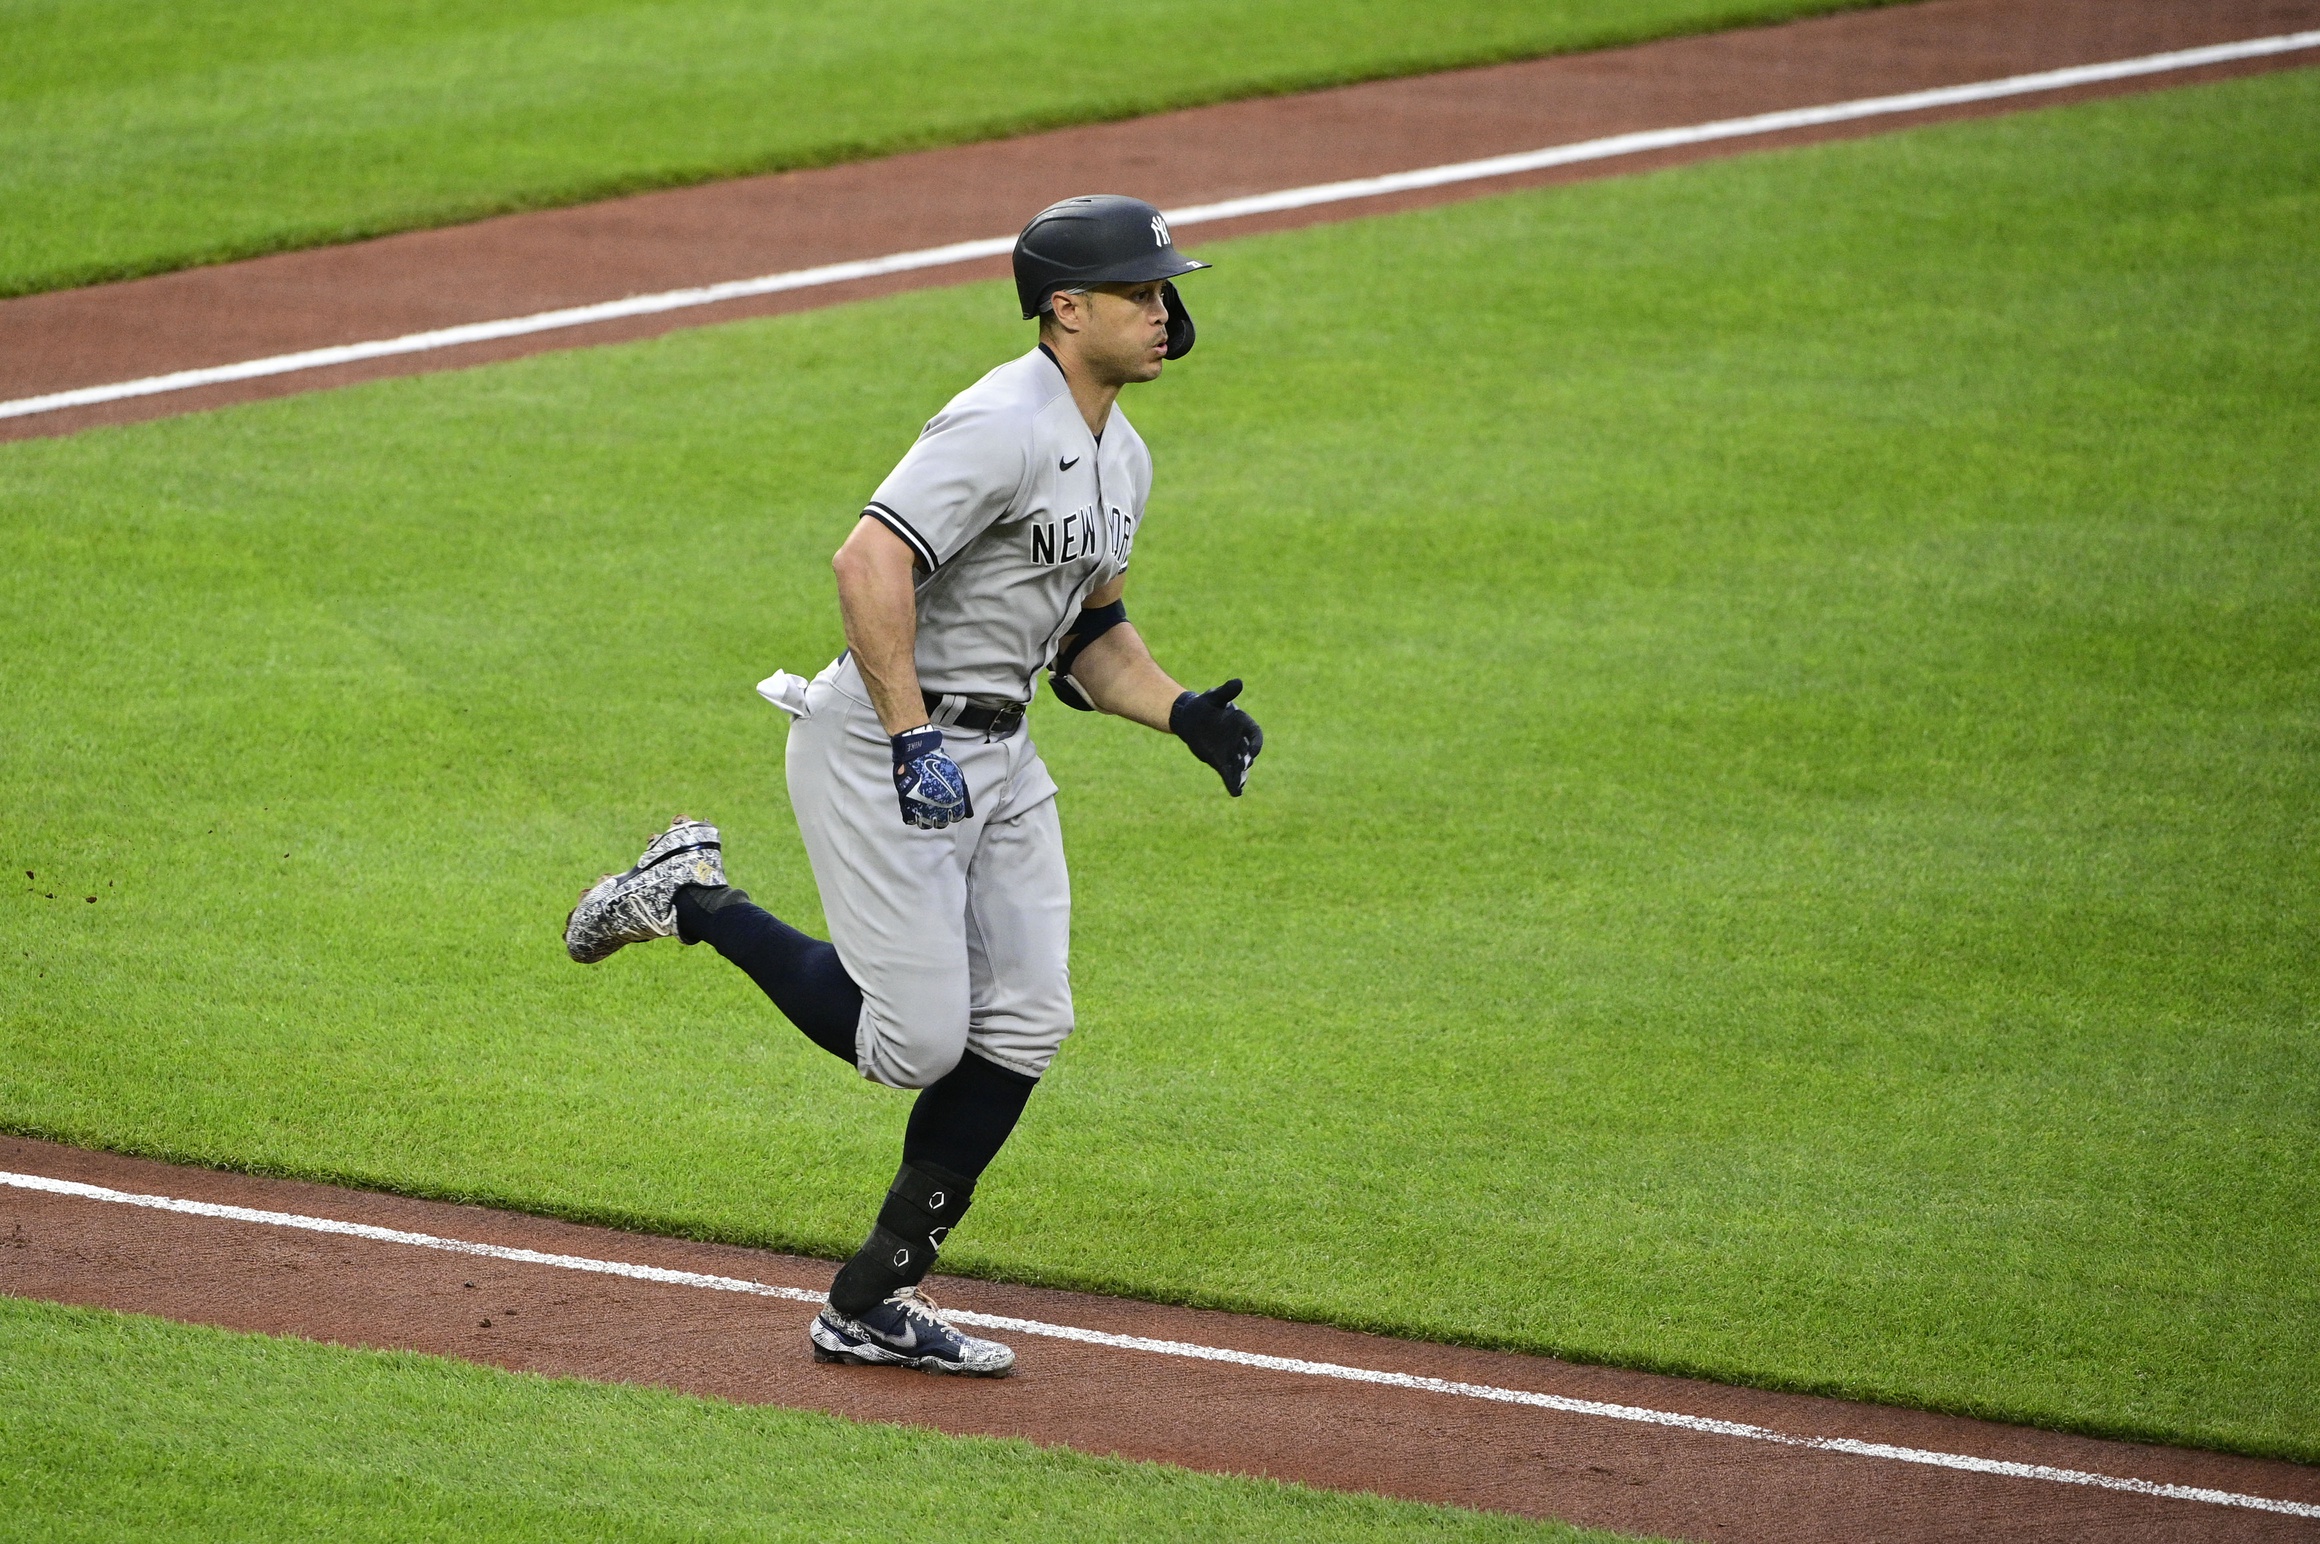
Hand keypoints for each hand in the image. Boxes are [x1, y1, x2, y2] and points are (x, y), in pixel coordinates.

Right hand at [893, 726, 972, 828]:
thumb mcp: (957, 777)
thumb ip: (963, 795)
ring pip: (926, 824)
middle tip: (936, 807)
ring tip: (925, 809)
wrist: (916, 754)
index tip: (949, 808)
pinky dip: (913, 817)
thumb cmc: (938, 763)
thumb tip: (968, 813)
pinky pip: (910, 820)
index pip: (956, 817)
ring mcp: (922, 808)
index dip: (953, 813)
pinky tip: (915, 809)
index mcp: (952, 801)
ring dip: (926, 819)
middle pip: (941, 823)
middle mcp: (939, 808)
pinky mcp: (907, 806)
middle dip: (940, 817)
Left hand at [1170, 680, 1262, 796]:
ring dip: (1241, 775)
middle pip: (1248, 753)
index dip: (1256, 743)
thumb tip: (1238, 682)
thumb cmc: (1205, 704)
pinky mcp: (1221, 761)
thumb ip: (1226, 692)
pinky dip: (1232, 782)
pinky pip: (1229, 773)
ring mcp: (1231, 752)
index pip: (1255, 734)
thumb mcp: (1214, 697)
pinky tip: (1236, 792)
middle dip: (1246, 760)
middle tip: (1244, 766)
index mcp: (1243, 723)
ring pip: (1239, 766)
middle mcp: (1240, 740)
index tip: (1252, 750)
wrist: (1191, 717)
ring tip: (1240, 784)